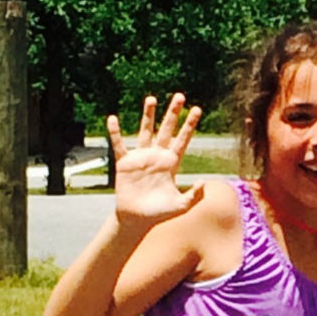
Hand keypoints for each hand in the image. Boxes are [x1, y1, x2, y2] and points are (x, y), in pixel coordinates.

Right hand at [108, 93, 203, 227]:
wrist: (137, 219)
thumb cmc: (159, 213)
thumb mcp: (180, 206)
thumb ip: (194, 196)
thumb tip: (203, 183)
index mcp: (172, 163)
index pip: (183, 140)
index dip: (190, 125)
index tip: (197, 109)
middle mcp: (157, 156)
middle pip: (167, 129)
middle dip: (173, 113)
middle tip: (180, 96)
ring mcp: (141, 158)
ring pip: (145, 131)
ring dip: (148, 115)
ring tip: (151, 98)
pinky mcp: (124, 163)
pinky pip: (119, 145)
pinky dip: (115, 133)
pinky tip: (113, 119)